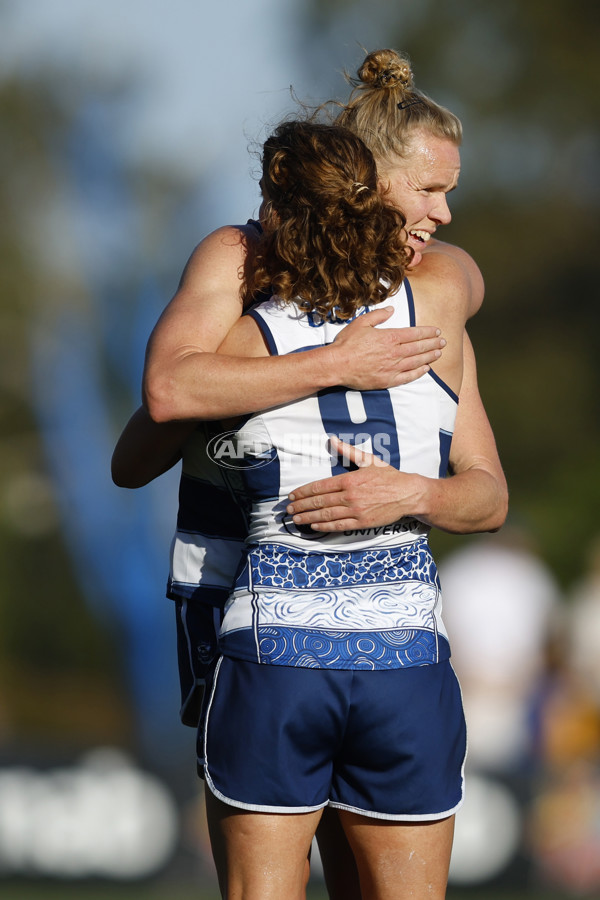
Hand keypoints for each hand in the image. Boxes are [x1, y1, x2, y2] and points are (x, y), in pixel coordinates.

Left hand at [286, 437, 423, 530]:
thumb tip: (332, 439)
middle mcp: (350, 496)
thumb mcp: (368, 460)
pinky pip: (339, 526)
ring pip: (326, 515)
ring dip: (308, 517)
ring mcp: (356, 511)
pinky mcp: (362, 523)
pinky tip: (314, 526)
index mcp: (349, 480)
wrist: (408, 494)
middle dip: (301, 506)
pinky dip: (325, 526)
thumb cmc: (388, 476)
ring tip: (296, 519)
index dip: (303, 492)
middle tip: (288, 509)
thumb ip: (348, 451)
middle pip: (319, 502)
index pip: (320, 487)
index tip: (292, 496)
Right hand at [329, 306, 444, 390]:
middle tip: (443, 342)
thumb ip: (378, 316)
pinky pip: (407, 377)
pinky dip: (418, 373)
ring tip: (439, 353)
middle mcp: (394, 352)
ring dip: (429, 357)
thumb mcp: (361, 323)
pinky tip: (426, 369)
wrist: (337, 365)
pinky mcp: (387, 380)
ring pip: (416, 361)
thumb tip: (391, 310)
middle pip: (419, 347)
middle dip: (433, 344)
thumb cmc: (347, 343)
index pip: (414, 333)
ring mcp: (392, 367)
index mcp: (389, 337)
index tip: (437, 331)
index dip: (427, 332)